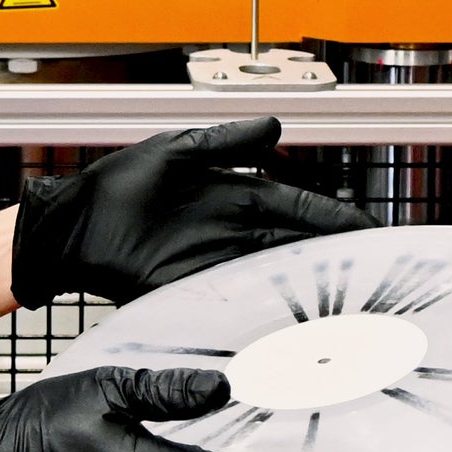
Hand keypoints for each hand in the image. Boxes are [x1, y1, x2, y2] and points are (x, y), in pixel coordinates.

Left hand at [12, 117, 373, 305]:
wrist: (76, 225)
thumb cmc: (121, 184)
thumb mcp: (176, 151)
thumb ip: (227, 142)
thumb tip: (275, 126)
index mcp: (238, 196)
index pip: (300, 209)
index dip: (335, 219)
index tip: (368, 229)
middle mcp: (236, 233)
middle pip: (298, 249)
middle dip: (335, 261)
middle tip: (375, 274)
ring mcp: (219, 265)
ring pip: (277, 279)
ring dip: (309, 292)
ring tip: (346, 305)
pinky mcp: (196, 293)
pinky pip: (240, 305)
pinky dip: (266, 314)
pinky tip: (291, 325)